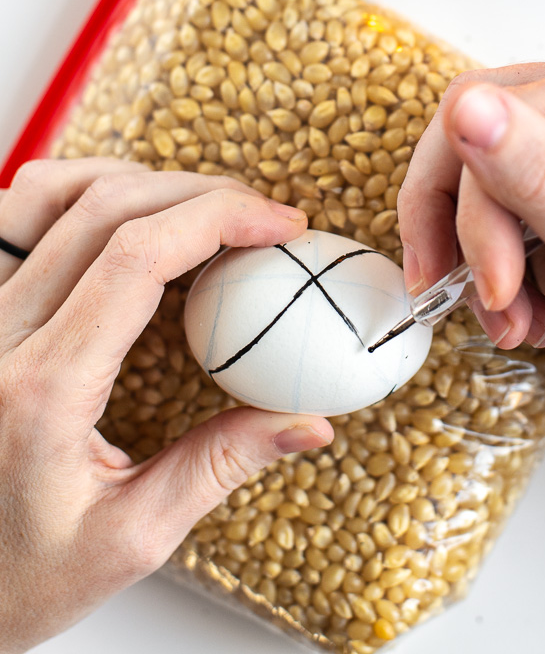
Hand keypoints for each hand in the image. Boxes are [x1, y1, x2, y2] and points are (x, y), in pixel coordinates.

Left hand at [0, 159, 332, 653]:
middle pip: (107, 209)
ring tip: (204, 207)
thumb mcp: (129, 538)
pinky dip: (84, 189)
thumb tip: (307, 425)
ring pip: (55, 191)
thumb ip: (219, 466)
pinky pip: (21, 211)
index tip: (281, 223)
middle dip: (203, 194)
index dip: (220, 219)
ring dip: (143, 181)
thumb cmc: (18, 573)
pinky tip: (129, 210)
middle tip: (264, 217)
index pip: (137, 258)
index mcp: (42, 390)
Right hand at [398, 56, 544, 489]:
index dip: (482, 197)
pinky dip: (482, 271)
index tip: (496, 279)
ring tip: (510, 316)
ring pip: (467, 173)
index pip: (514, 109)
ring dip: (470, 255)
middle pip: (476, 130)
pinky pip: (479, 213)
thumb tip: (468, 111)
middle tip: (483, 294)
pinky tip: (522, 314)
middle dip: (462, 223)